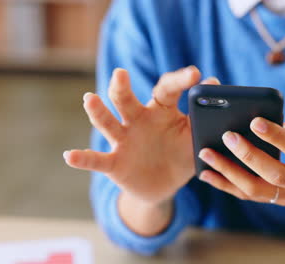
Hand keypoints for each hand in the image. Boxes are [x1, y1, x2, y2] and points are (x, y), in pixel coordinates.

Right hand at [63, 66, 219, 206]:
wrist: (165, 186)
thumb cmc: (181, 154)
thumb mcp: (194, 136)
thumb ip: (201, 114)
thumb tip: (215, 83)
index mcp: (161, 112)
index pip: (166, 90)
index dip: (179, 81)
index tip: (195, 74)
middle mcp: (138, 121)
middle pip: (126, 100)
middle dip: (121, 87)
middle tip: (120, 74)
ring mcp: (124, 141)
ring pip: (108, 123)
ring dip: (98, 112)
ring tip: (89, 99)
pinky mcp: (114, 163)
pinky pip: (96, 160)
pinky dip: (83, 158)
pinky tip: (69, 156)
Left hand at [197, 112, 284, 205]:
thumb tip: (281, 126)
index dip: (276, 137)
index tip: (255, 121)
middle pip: (274, 175)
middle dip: (248, 155)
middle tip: (227, 136)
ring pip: (257, 190)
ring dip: (229, 173)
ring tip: (206, 155)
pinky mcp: (280, 200)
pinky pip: (250, 195)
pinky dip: (227, 185)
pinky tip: (207, 174)